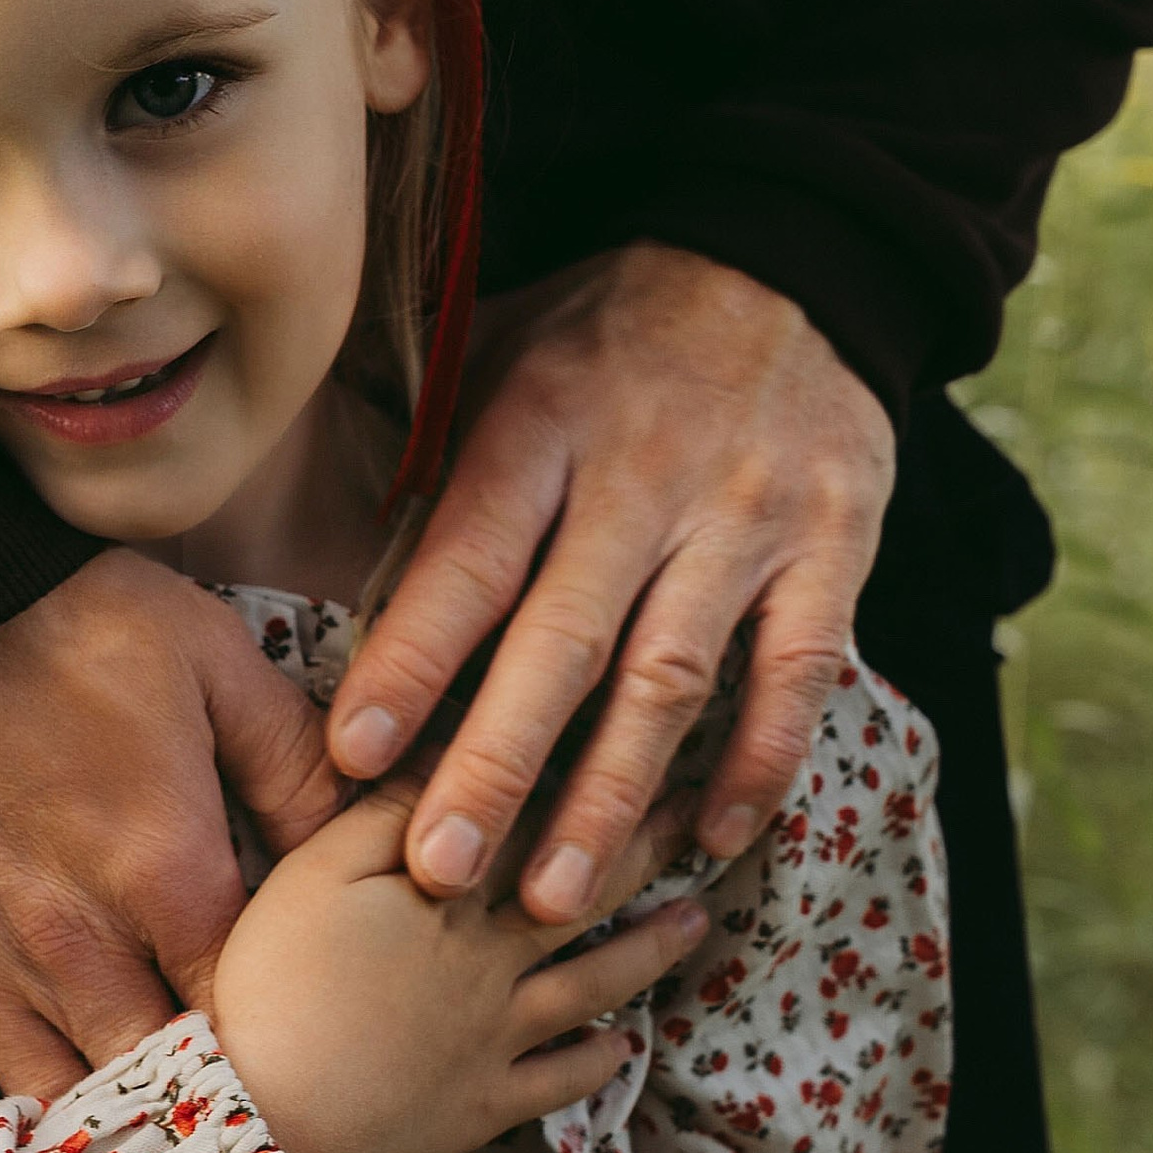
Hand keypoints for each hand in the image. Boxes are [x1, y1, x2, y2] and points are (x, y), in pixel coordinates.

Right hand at [0, 553, 335, 1108]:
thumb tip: (375, 845)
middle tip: (211, 1115)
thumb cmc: (47, 612)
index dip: (273, 1051)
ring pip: (48, 1106)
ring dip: (88, 1118)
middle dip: (188, 1109)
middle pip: (153, 1088)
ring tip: (118, 1126)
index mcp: (163, 873)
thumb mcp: (205, 654)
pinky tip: (3, 1111)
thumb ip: (294, 763)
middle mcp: (66, 944)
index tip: (286, 1059)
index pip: (247, 1021)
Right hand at [207, 785, 700, 1152]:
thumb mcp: (319, 869)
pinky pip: (560, 1081)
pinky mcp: (482, 1103)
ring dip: (649, 951)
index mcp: (455, 894)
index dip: (582, 779)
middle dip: (645, 849)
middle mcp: (494, 959)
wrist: (277, 1115)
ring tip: (695, 921)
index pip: (531, 821)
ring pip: (592, 982)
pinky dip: (599, 1062)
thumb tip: (455, 758)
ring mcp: (497, 1035)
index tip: (637, 742)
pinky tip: (625, 1046)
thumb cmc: (280, 978)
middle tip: (700, 816)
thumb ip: (390, 812)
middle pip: (581, 892)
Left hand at [330, 245, 894, 926]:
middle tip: (441, 872)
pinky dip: (758, 762)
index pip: (469, 555)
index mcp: (543, 423)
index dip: (414, 656)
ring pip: (672, 677)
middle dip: (498, 763)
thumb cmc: (610, 328)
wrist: (789, 256)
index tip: (352, 752)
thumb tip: (319, 536)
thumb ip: (431, 445)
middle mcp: (644, 476)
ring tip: (556, 895)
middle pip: (564, 640)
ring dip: (612, 795)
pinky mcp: (833, 545)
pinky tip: (710, 840)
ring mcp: (746, 516)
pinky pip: (797, 672)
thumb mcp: (505, 344)